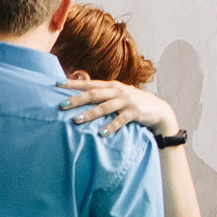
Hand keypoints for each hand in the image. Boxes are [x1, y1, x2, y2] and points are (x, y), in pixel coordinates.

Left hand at [62, 78, 179, 138]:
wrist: (159, 110)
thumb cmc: (132, 102)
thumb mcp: (118, 95)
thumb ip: (102, 95)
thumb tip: (79, 96)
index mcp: (111, 85)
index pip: (89, 83)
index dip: (73, 83)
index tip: (57, 84)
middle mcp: (118, 91)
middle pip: (94, 94)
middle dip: (77, 99)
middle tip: (62, 105)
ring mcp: (127, 101)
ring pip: (105, 107)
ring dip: (90, 114)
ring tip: (77, 120)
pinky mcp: (135, 112)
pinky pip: (121, 120)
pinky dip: (110, 126)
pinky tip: (101, 133)